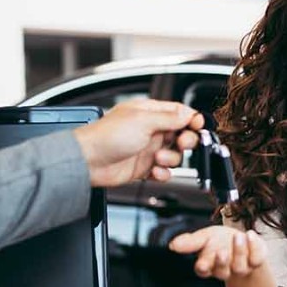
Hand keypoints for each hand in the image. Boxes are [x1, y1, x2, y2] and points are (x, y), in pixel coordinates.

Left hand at [72, 99, 203, 186]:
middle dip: (186, 140)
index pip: (178, 112)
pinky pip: (163, 171)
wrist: (87, 161)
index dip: (192, 119)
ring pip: (174, 155)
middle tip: (182, 144)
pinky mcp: (143, 167)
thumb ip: (169, 118)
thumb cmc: (106, 136)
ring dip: (171, 159)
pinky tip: (155, 172)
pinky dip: (163, 173)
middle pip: (181, 134)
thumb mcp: (143, 120)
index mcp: (149, 112)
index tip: (199, 127)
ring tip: (158, 159)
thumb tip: (189, 113)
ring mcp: (147, 149)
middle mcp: (150, 130)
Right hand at [168, 226, 267, 280]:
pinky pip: (256, 258)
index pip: (203, 270)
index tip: (202, 263)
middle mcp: (225, 269)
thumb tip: (173, 245)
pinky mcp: (255, 261)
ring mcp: (241, 267)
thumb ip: (190, 242)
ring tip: (239, 236)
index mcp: (209, 264)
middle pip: (223, 271)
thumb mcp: (204, 237)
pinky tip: (250, 234)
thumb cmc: (220, 241)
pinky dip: (255, 246)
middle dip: (222, 262)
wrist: (242, 241)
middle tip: (221, 251)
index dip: (204, 267)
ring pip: (240, 266)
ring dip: (239, 251)